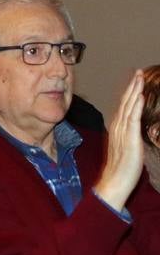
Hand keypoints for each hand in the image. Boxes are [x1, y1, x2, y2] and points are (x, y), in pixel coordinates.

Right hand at [95, 70, 144, 210]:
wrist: (114, 183)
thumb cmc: (120, 169)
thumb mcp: (125, 148)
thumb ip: (128, 136)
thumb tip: (133, 129)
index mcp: (117, 129)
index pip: (124, 107)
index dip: (129, 93)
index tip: (136, 80)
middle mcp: (118, 128)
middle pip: (125, 103)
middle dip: (132, 86)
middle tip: (139, 71)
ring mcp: (123, 133)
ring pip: (129, 107)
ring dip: (134, 91)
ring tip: (140, 77)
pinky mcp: (129, 139)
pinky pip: (132, 119)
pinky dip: (136, 106)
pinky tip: (139, 96)